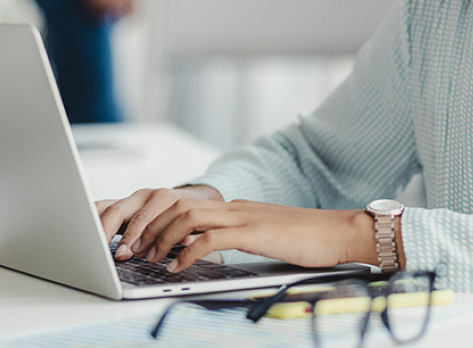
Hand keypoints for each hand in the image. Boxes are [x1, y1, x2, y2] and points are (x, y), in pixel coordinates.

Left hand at [96, 188, 379, 272]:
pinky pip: (209, 238)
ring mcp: (243, 216)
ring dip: (161, 238)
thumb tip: (209, 249)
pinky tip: (177, 267)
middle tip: (132, 249)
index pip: (185, 204)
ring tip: (148, 258)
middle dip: (149, 227)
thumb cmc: (307, 239)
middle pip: (177, 205)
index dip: (156, 220)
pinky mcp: (253, 232)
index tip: (140, 240)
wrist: (340, 231)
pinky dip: (187, 252)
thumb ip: (238, 237)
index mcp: (235, 207)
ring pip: (187, 216)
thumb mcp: (264, 236)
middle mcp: (234, 206)